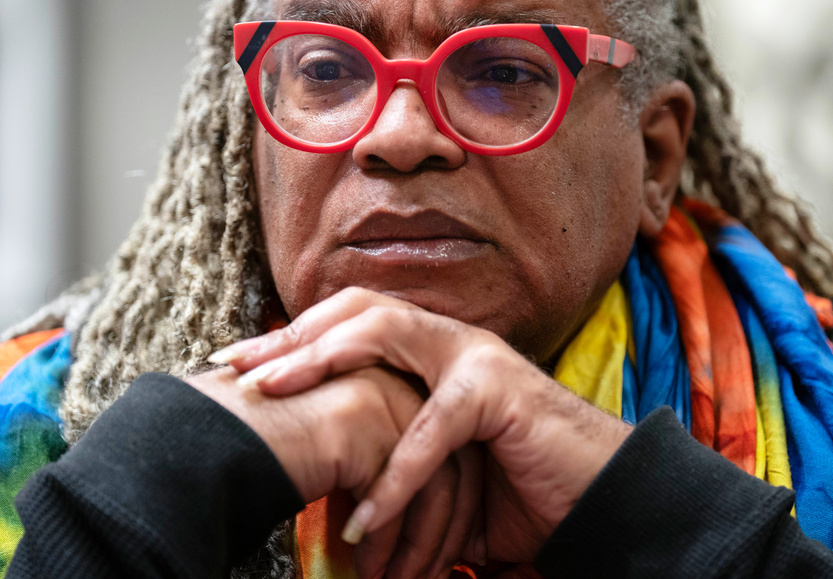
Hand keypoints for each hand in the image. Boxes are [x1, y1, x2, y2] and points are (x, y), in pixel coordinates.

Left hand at [213, 287, 632, 563]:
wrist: (598, 497)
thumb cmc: (517, 485)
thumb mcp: (436, 468)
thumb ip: (388, 458)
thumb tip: (328, 488)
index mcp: (432, 352)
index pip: (351, 323)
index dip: (293, 339)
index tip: (240, 365)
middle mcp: (450, 340)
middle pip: (355, 311)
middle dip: (290, 336)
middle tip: (234, 366)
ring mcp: (475, 358)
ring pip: (384, 332)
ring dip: (320, 360)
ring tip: (270, 393)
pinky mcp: (499, 394)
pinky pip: (430, 429)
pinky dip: (394, 477)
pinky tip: (364, 520)